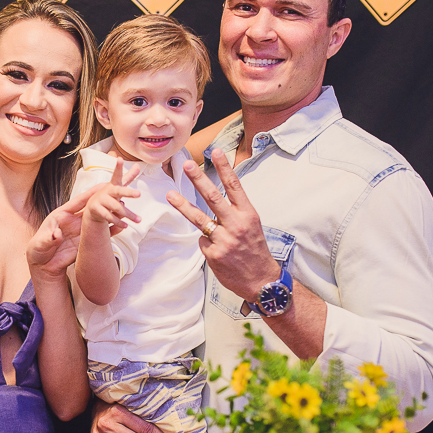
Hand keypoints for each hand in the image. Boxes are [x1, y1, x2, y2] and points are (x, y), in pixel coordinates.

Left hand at [28, 165, 142, 281]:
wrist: (42, 266)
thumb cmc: (37, 251)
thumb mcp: (40, 244)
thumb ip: (49, 238)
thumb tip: (57, 236)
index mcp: (61, 215)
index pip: (78, 202)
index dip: (90, 194)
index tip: (103, 185)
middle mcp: (73, 220)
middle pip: (90, 207)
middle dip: (103, 198)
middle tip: (117, 190)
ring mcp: (79, 230)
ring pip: (97, 219)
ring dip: (109, 212)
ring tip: (124, 205)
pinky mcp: (84, 241)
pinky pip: (99, 234)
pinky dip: (109, 230)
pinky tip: (121, 226)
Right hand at [82, 162, 141, 230]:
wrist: (94, 208)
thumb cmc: (110, 195)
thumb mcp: (119, 186)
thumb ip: (129, 176)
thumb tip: (138, 165)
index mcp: (113, 185)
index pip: (117, 175)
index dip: (118, 167)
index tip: (119, 159)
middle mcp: (107, 191)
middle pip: (119, 191)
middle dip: (129, 192)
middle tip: (139, 194)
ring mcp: (101, 200)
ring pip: (117, 207)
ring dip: (128, 214)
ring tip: (139, 220)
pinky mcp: (97, 210)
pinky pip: (109, 217)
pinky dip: (118, 222)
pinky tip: (126, 225)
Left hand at [167, 150, 279, 301]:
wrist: (261, 281)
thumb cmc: (255, 250)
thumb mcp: (252, 226)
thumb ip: (235, 211)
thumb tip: (214, 196)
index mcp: (248, 214)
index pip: (235, 186)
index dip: (224, 168)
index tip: (216, 151)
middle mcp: (236, 225)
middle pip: (213, 197)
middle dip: (198, 179)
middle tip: (186, 164)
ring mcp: (224, 240)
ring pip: (199, 219)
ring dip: (183, 205)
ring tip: (170, 195)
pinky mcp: (213, 254)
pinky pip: (203, 241)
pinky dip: (206, 242)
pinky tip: (218, 251)